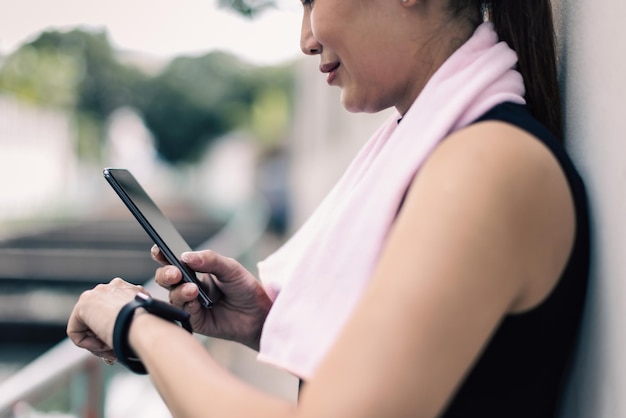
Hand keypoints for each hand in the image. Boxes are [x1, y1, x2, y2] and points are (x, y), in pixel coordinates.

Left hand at [67, 278, 148, 362]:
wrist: (143, 325)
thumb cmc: (149, 328)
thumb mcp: (142, 319)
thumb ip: (132, 320)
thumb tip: (126, 334)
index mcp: (128, 289)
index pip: (114, 311)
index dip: (116, 329)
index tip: (124, 343)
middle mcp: (111, 287)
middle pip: (99, 317)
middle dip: (104, 336)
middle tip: (114, 353)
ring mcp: (96, 294)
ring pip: (88, 325)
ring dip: (98, 341)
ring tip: (112, 349)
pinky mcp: (83, 305)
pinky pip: (76, 331)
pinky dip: (87, 344)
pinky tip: (103, 345)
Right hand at [152, 246, 272, 349]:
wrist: (258, 314)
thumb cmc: (244, 288)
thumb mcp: (230, 268)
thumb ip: (210, 260)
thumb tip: (185, 256)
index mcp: (194, 269)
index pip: (172, 260)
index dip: (162, 254)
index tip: (158, 250)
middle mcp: (188, 285)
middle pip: (165, 278)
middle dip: (166, 274)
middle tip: (175, 273)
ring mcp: (189, 304)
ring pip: (172, 296)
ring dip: (179, 291)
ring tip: (192, 289)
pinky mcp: (194, 320)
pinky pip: (184, 312)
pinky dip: (188, 305)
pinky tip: (196, 301)